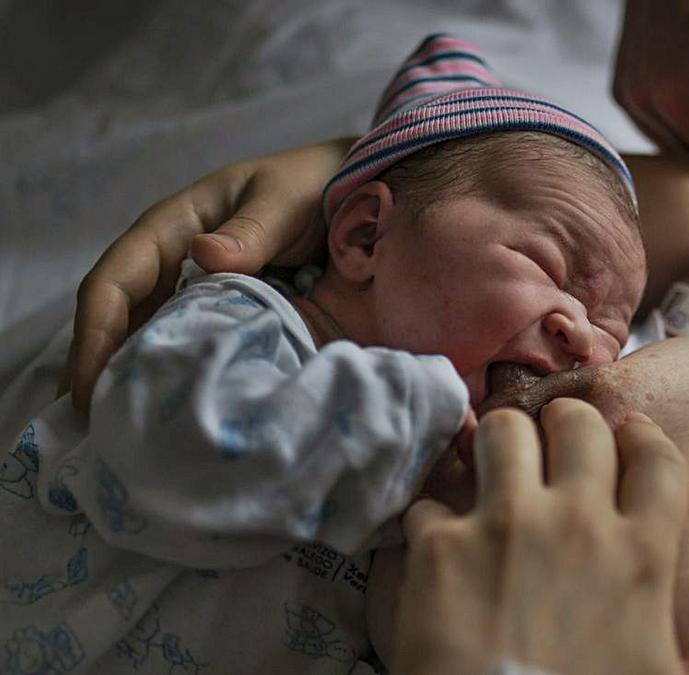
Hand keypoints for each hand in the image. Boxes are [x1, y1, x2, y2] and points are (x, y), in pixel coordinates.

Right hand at [65, 138, 351, 411]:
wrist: (358, 190)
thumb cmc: (312, 185)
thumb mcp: (282, 199)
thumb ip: (252, 229)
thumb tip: (205, 255)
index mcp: (172, 227)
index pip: (114, 282)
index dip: (94, 333)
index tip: (89, 386)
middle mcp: (173, 262)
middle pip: (119, 320)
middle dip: (100, 370)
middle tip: (97, 427)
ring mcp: (197, 290)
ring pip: (149, 338)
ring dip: (135, 380)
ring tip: (126, 433)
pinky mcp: (226, 312)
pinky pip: (193, 346)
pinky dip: (180, 377)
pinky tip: (177, 413)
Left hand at [367, 399, 688, 674]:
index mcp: (641, 553)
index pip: (655, 458)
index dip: (643, 436)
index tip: (631, 434)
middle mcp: (575, 520)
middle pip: (577, 424)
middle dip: (568, 424)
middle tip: (558, 444)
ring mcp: (503, 525)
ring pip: (502, 430)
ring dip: (500, 443)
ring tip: (498, 465)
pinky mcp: (438, 546)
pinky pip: (432, 497)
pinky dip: (434, 513)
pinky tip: (440, 539)